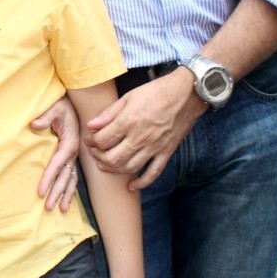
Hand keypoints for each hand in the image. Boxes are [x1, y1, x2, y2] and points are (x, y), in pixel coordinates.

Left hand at [33, 95, 80, 211]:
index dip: (48, 179)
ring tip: (61, 210)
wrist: (73, 105)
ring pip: (71, 179)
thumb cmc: (62, 106)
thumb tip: (34, 125)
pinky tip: (66, 200)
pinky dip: (70, 189)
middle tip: (47, 207)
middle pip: (64, 177)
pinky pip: (72, 176)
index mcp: (69, 143)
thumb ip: (45, 116)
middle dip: (56, 193)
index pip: (56, 165)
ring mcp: (73, 156)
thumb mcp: (55, 108)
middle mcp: (73, 153)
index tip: (40, 192)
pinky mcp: (71, 157)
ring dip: (66, 195)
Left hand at [85, 72, 202, 189]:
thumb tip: (91, 125)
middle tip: (94, 153)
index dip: (92, 142)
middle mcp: (140, 138)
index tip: (90, 140)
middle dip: (99, 157)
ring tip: (105, 164)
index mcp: (128, 121)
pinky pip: (153, 173)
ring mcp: (154, 147)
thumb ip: (109, 113)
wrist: (187, 94)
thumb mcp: (129, 97)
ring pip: (129, 168)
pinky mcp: (166, 152)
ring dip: (114, 169)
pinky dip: (141, 182)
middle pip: (112, 158)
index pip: (102, 140)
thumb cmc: (156, 92)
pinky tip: (131, 186)